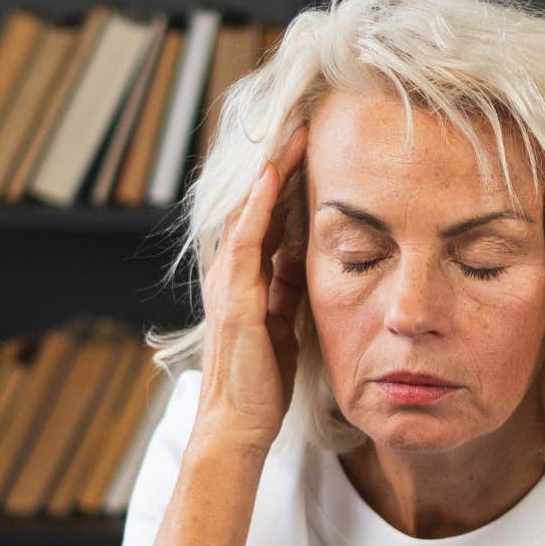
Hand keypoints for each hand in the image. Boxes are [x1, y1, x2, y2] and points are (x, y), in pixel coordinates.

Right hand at [194, 124, 308, 453]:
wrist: (238, 425)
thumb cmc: (262, 383)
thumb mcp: (286, 323)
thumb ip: (290, 289)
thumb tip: (307, 258)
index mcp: (248, 278)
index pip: (269, 216)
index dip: (289, 180)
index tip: (314, 145)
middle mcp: (233, 272)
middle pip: (257, 203)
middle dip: (281, 162)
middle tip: (306, 120)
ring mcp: (230, 282)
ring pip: (249, 210)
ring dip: (271, 170)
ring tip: (294, 131)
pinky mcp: (235, 297)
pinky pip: (245, 240)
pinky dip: (256, 205)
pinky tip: (271, 175)